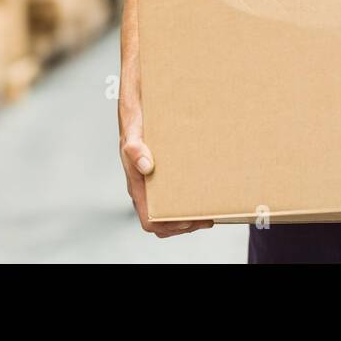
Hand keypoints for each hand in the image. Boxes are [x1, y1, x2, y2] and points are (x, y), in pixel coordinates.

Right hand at [120, 104, 211, 237]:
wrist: (136, 114)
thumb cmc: (133, 128)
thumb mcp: (132, 137)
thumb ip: (135, 150)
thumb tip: (147, 166)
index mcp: (137, 187)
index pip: (149, 220)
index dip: (168, 226)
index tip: (189, 221)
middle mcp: (146, 190)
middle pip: (163, 222)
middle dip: (184, 225)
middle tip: (207, 218)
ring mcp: (154, 185)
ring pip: (169, 212)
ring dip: (188, 217)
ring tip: (209, 211)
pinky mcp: (163, 176)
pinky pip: (174, 195)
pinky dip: (188, 200)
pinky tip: (203, 192)